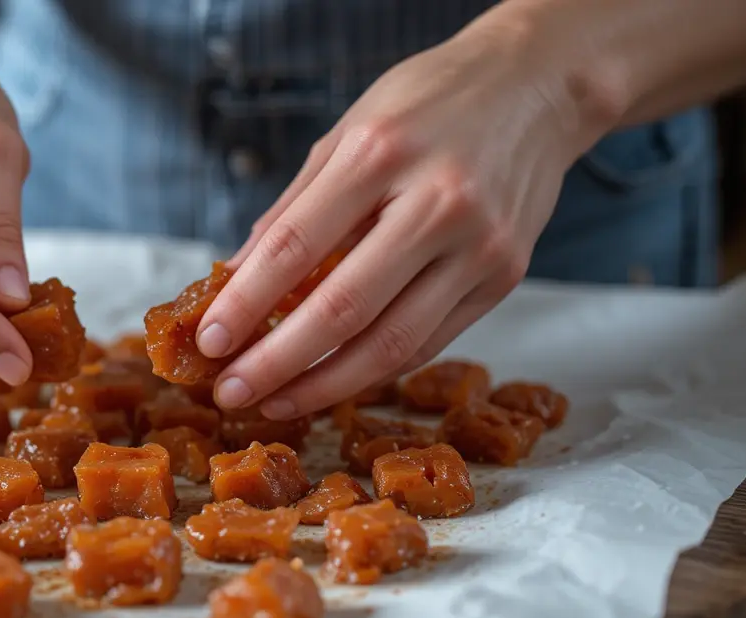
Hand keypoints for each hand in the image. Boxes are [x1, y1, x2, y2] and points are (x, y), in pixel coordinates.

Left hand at [197, 25, 600, 417]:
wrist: (537, 86)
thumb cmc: (429, 103)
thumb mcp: (347, 132)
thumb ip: (293, 208)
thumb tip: (233, 278)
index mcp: (381, 154)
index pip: (296, 245)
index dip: (246, 302)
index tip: (208, 341)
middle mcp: (438, 202)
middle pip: (343, 309)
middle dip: (276, 362)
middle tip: (231, 392)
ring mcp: (479, 246)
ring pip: (390, 343)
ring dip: (323, 385)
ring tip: (274, 402)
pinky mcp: (505, 277)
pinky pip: (427, 342)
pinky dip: (372, 371)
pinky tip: (330, 383)